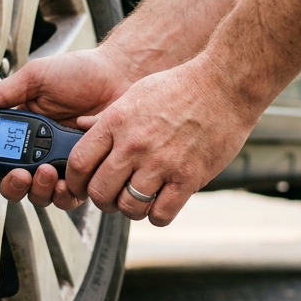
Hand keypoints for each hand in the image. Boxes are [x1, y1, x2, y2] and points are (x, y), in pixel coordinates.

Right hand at [0, 47, 134, 206]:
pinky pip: (72, 195)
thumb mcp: (35, 78)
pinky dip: (65, 192)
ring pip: (41, 195)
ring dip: (38, 191)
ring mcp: (62, 164)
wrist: (120, 75)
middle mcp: (39, 152)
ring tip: (44, 172)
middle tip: (19, 174)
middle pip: (15, 185)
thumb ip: (4, 94)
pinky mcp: (86, 172)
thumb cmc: (81, 73)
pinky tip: (66, 177)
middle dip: (12, 186)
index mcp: (23, 131)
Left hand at [65, 58, 264, 225]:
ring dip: (132, 210)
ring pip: (129, 208)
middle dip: (103, 201)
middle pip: (100, 192)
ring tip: (140, 201)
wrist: (225, 84)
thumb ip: (108, 117)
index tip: (82, 187)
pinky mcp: (188, 178)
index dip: (76, 182)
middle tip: (113, 198)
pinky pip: (161, 215)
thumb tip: (80, 126)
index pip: (79, 163)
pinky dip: (158, 216)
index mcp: (116, 122)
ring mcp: (161, 163)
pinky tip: (162, 204)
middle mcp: (134, 145)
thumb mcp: (136, 93)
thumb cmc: (181, 86)